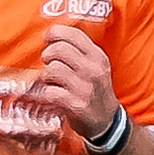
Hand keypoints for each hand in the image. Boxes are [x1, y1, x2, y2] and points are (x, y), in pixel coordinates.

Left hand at [36, 24, 118, 140]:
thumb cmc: (94, 89)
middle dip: (47, 55)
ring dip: (46, 76)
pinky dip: (47, 93)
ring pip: (52, 69)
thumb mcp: (94, 66)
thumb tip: (51, 34)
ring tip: (51, 81)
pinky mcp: (76, 105)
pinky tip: (53, 95)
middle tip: (49, 63)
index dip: (54, 33)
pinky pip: (50, 92)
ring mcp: (85, 88)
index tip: (47, 38)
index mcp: (97, 56)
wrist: (107, 121)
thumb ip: (77, 51)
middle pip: (59, 49)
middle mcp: (93, 70)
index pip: (73, 34)